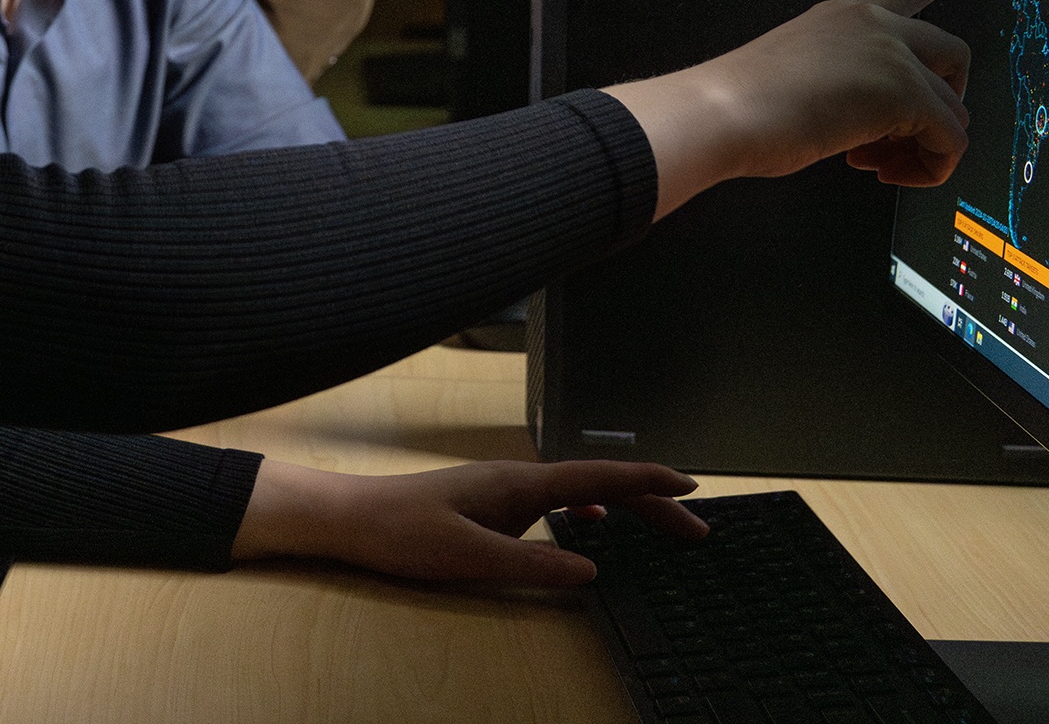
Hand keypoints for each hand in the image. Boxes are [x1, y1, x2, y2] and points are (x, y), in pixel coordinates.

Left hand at [230, 456, 706, 586]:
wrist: (351, 518)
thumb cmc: (402, 533)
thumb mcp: (470, 557)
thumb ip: (532, 565)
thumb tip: (593, 572)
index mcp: (519, 484)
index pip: (599, 477)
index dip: (649, 482)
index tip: (693, 486)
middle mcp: (517, 480)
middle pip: (601, 484)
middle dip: (652, 502)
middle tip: (696, 529)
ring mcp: (504, 490)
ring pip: (581, 492)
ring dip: (625, 506)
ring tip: (661, 527)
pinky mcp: (490, 504)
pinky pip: (556, 502)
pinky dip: (587, 510)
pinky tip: (593, 526)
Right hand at [606, 0, 975, 217]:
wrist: (726, 112)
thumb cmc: (743, 101)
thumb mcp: (800, 71)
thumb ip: (845, 80)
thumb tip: (872, 123)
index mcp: (846, 15)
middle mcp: (876, 26)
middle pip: (953, 54)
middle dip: (943, 101)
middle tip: (904, 136)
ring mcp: (895, 56)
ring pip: (953, 109)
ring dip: (924, 147)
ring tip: (877, 164)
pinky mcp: (906, 93)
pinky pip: (951, 141)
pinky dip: (929, 168)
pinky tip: (886, 171)